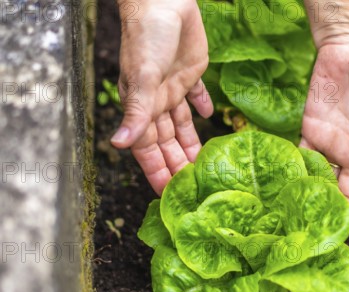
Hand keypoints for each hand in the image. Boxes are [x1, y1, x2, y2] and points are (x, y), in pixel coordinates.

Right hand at [111, 0, 212, 193]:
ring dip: (192, 144)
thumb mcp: (143, 78)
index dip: (157, 171)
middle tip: (192, 189)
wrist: (164, 1)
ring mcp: (174, 88)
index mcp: (143, 106)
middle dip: (177, 165)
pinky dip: (203, 108)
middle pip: (168, 142)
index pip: (148, 148)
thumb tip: (118, 145)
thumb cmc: (147, 38)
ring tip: (204, 166)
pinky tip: (210, 118)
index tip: (166, 195)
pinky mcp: (191, 72)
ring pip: (183, 125)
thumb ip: (136, 113)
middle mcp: (157, 101)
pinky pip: (197, 96)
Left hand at [300, 40, 348, 248]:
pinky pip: (301, 158)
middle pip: (348, 196)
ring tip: (305, 226)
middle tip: (329, 245)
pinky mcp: (309, 132)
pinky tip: (287, 195)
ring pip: (323, 183)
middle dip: (340, 220)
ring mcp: (331, 146)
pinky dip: (295, 175)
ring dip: (315, 202)